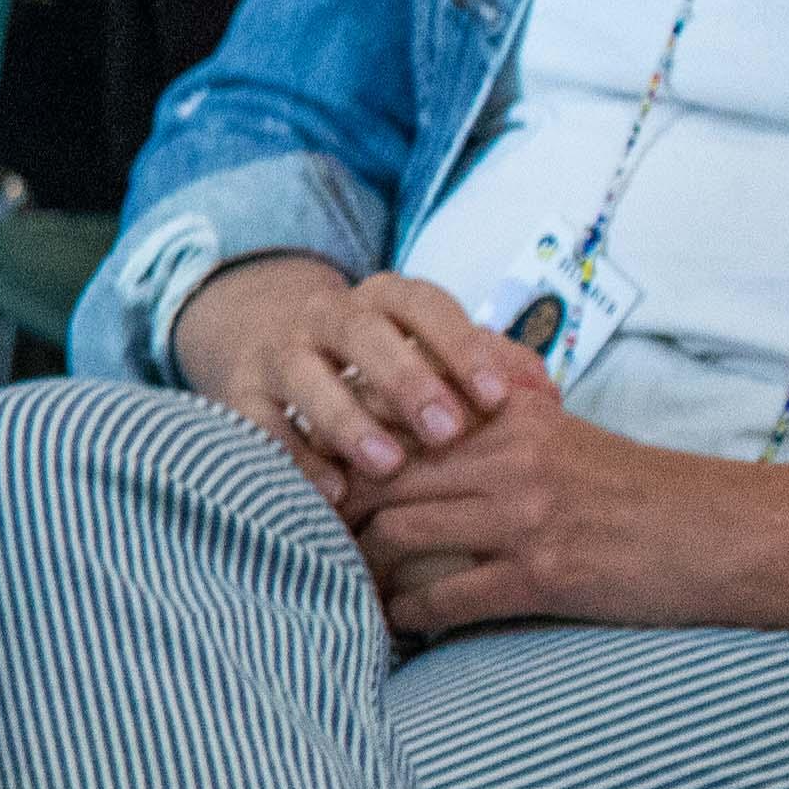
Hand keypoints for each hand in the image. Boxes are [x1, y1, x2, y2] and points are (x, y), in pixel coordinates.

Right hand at [175, 256, 542, 508]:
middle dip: (404, 380)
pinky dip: (292, 454)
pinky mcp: (242, 393)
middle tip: (445, 430)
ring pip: (304, 374)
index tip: (498, 398)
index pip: (423, 305)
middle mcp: (326, 316)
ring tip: (387, 464)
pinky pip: (259, 421)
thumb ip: (494, 367)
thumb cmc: (390, 364)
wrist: (281, 348)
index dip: (460, 347)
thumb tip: (547, 396)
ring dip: (347, 418)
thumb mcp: (439, 351)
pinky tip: (331, 490)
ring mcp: (279, 352)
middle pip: (360, 333)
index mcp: (384, 298)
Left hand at [342, 390, 727, 633]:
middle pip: (378, 480)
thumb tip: (408, 450)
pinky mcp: (544, 575)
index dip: (337, 456)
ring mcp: (524, 517)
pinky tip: (395, 626)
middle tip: (298, 538)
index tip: (304, 481)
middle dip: (331, 513)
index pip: (389, 423)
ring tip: (339, 584)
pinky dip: (410, 616)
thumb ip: (490, 434)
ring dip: (359, 568)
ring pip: (398, 538)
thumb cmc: (643, 491)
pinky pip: (446, 598)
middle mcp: (507, 459)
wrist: (730, 535)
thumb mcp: (563, 439)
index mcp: (507, 418)